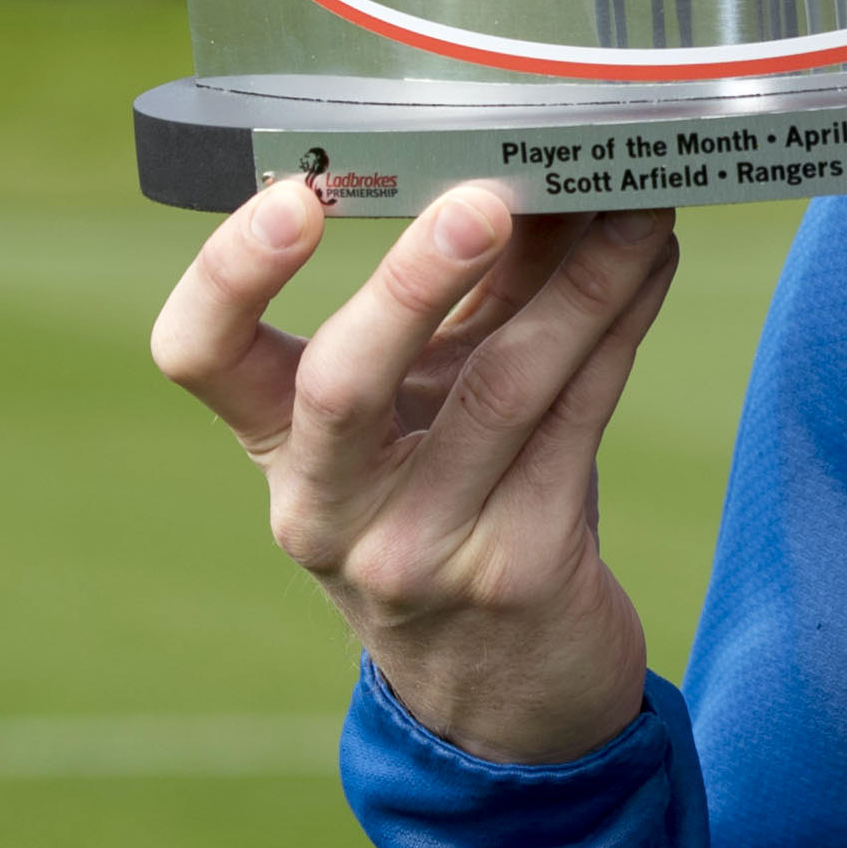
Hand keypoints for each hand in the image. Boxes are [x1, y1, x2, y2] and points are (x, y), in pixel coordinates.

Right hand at [152, 175, 681, 763]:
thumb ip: (460, 293)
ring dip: (577, 280)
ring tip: (629, 201)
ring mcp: (420, 549)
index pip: (197, 356)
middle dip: (413, 281)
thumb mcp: (425, 407)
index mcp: (278, 449)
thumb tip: (532, 154)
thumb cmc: (454, 507)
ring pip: (500, 389)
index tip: (293, 196)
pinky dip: (618, 327)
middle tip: (482, 200)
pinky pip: (575, 419)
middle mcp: (328, 509)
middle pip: (341, 383)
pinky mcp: (520, 569)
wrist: (504, 693)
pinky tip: (649, 263)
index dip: (228, 274)